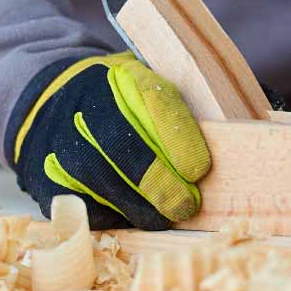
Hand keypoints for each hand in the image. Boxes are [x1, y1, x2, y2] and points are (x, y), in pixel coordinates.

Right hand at [8, 53, 209, 229]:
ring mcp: (62, 142)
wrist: (50, 105)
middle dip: (162, 184)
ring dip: (144, 208)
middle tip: (186, 204)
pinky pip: (88, 206)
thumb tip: (241, 134)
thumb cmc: (118, 102)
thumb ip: (182, 107)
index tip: (199, 169)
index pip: (155, 100)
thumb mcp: (147, 84)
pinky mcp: (49, 179)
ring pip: (106, 184)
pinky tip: (132, 211)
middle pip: (125, 148)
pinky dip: (117, 215)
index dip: (179, 138)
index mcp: (122, 75)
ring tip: (166, 214)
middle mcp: (86, 104)